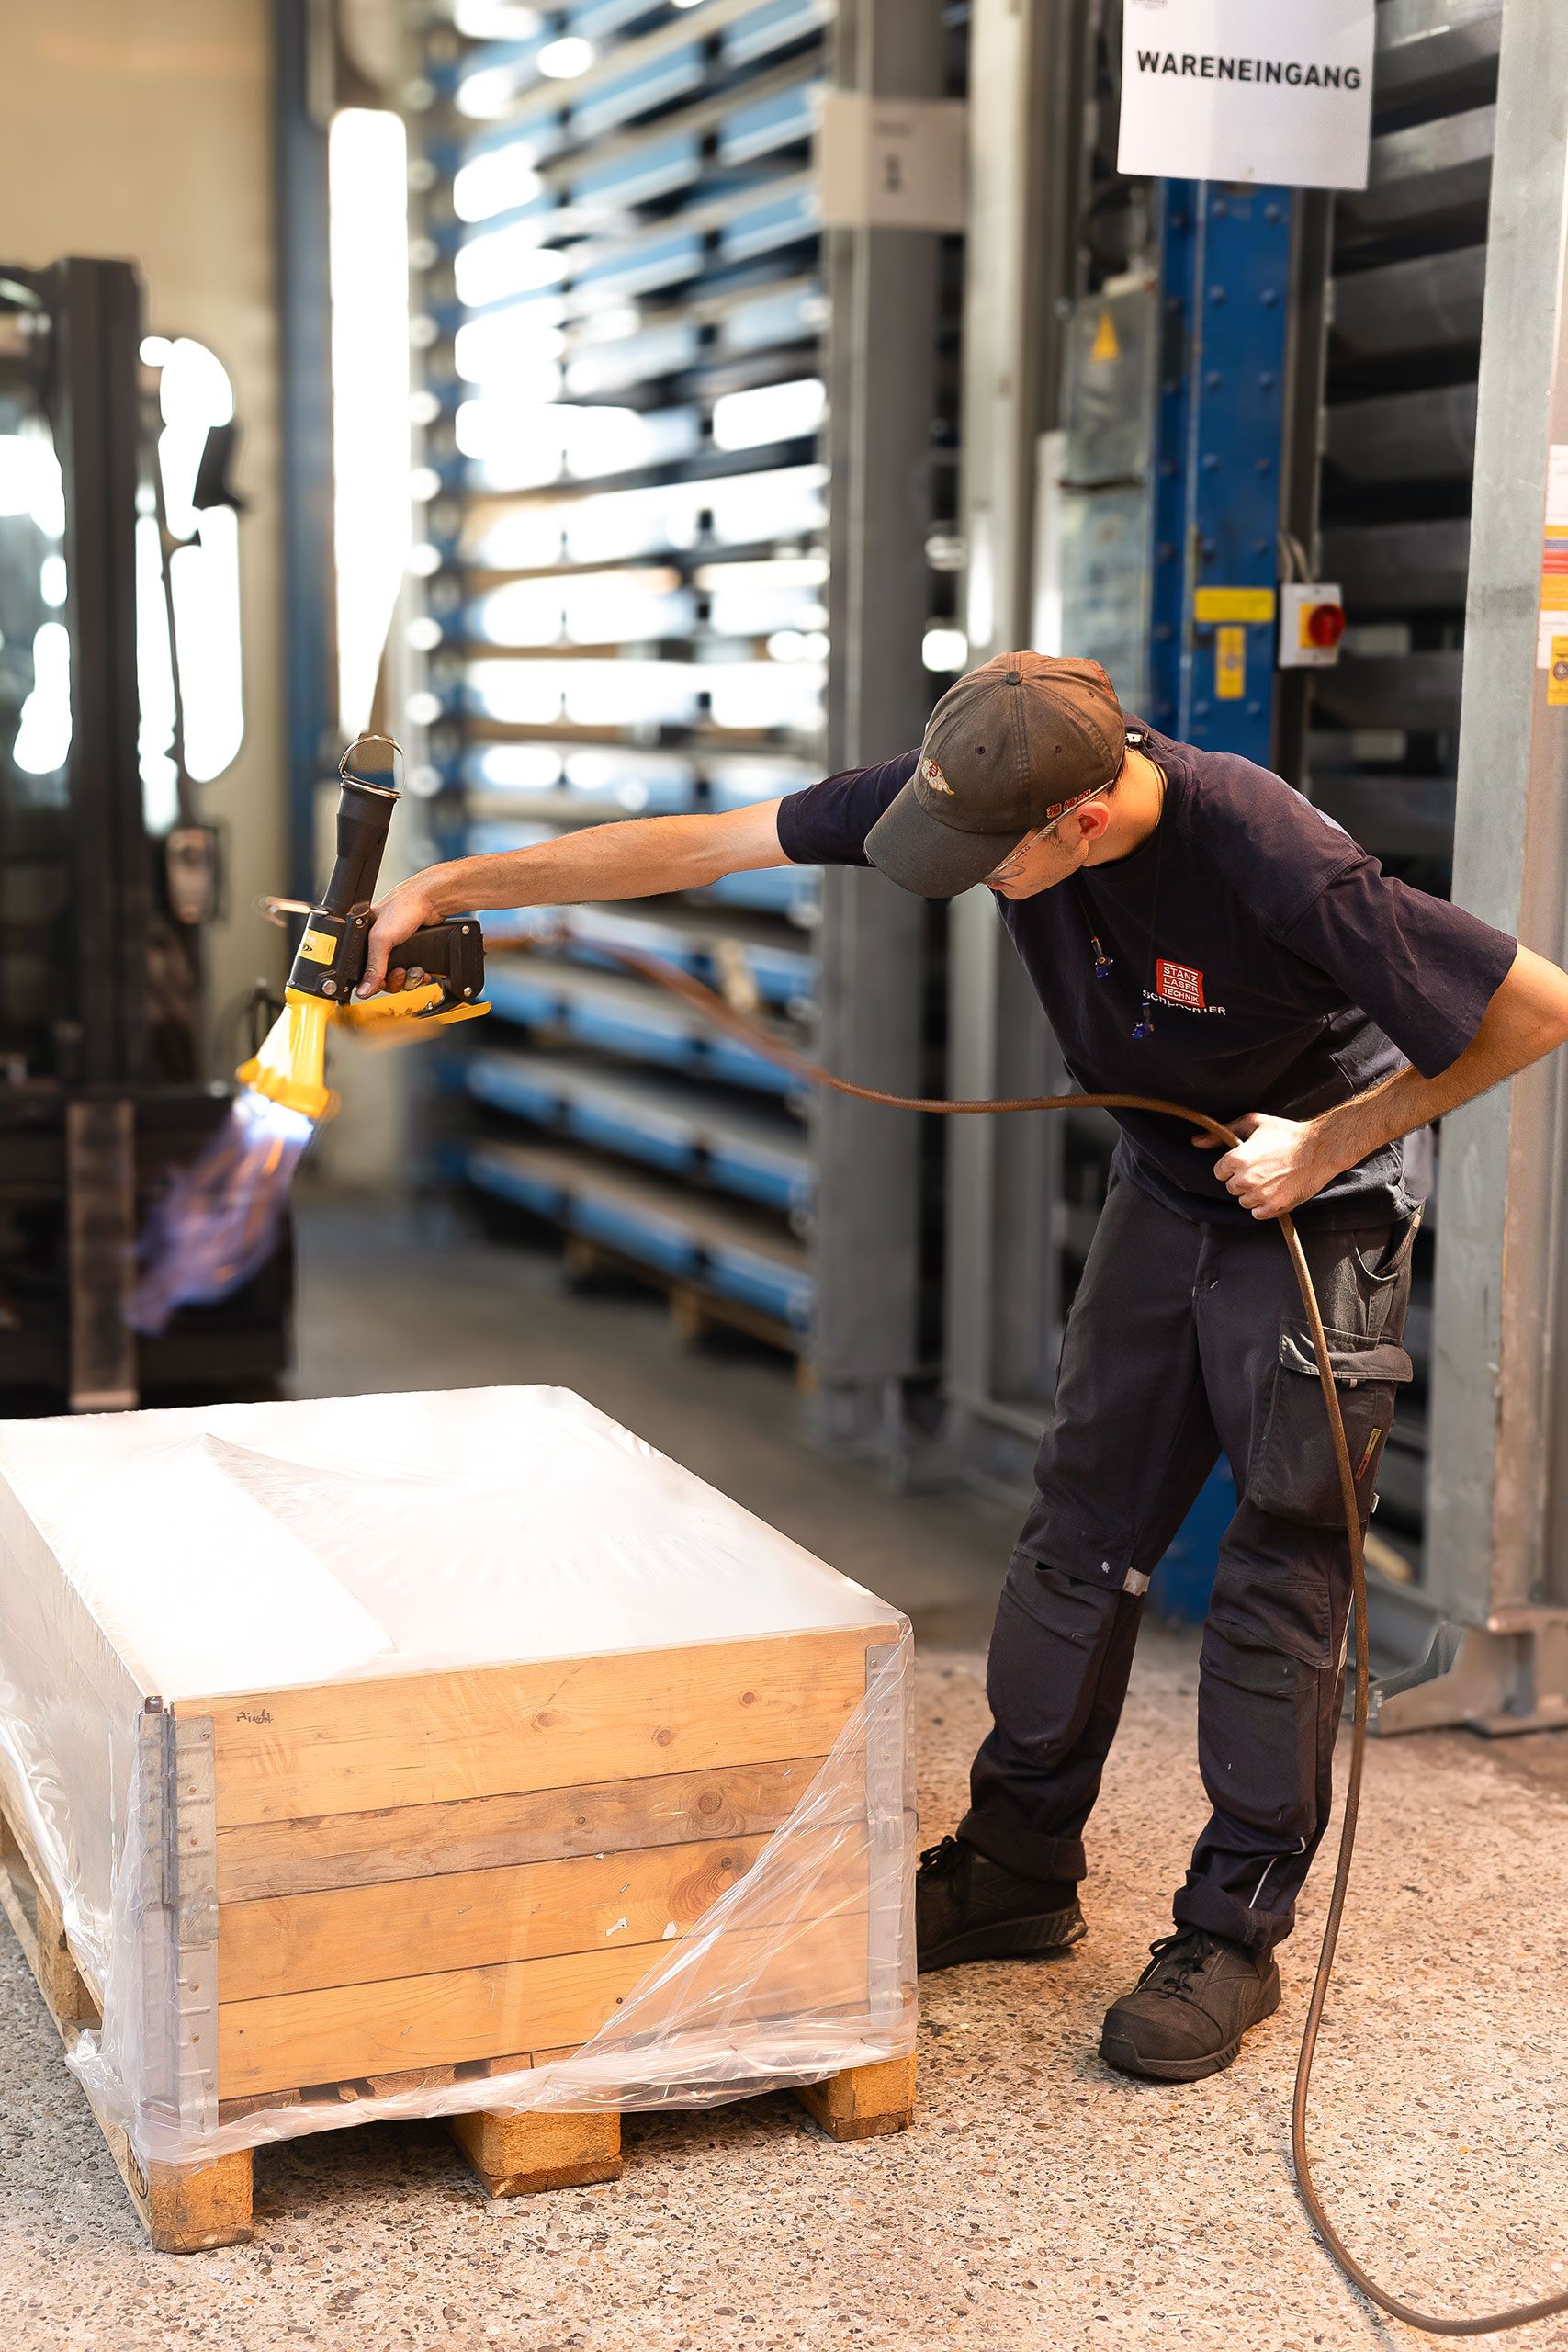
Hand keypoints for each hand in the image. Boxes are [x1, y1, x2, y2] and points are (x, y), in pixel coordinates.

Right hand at [357, 869, 448, 996]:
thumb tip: (364, 988)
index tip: (381, 983)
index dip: (372, 981)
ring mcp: (397, 950)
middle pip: (382, 978)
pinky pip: (413, 974)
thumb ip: (372, 966)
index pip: (362, 971)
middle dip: (394, 981)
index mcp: (364, 939)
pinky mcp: (413, 952)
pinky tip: (422, 971)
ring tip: (413, 971)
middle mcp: (379, 945)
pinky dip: (419, 975)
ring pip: (399, 979)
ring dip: (408, 979)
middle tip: (400, 974)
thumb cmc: (404, 907)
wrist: (432, 901)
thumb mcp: (381, 938)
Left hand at [1193, 1111, 1336, 1218]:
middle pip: (1231, 1188)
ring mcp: (1259, 1196)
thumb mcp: (1252, 1123)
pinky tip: (1276, 1189)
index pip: (1219, 1172)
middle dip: (1242, 1179)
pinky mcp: (1274, 1207)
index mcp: (1235, 1160)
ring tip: (1271, 1177)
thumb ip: (1221, 1134)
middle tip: (1263, 1167)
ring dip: (1253, 1193)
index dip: (1232, 1166)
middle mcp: (1244, 1180)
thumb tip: (1195, 1142)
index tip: (1248, 1160)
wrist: (1320, 1148)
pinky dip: (1264, 1205)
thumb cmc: (1286, 1134)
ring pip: (1243, 1201)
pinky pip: (1257, 1213)